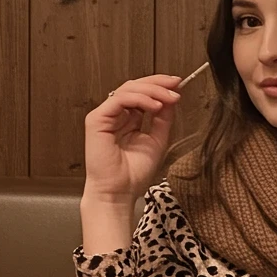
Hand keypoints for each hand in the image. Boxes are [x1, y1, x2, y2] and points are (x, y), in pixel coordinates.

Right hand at [82, 75, 181, 201]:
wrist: (119, 193)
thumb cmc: (133, 175)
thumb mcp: (157, 140)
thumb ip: (163, 119)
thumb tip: (172, 98)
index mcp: (127, 120)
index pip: (142, 94)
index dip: (160, 87)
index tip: (179, 86)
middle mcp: (115, 115)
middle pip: (134, 87)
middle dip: (158, 83)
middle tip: (176, 85)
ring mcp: (104, 116)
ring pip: (128, 89)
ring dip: (152, 91)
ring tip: (170, 98)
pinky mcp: (96, 119)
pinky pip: (119, 100)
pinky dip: (140, 99)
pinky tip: (156, 106)